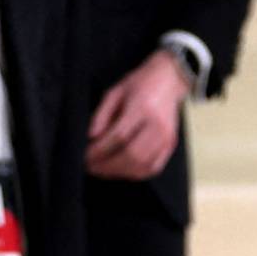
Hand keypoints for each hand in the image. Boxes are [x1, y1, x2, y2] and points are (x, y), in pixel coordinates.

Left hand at [85, 51, 189, 180]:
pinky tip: (122, 171)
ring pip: (142, 165)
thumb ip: (101, 115)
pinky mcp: (171, 146)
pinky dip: (136, 174)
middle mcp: (158, 126)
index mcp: (142, 108)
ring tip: (103, 171)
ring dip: (120, 172)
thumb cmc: (139, 84)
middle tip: (91, 167)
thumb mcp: (114, 92)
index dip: (100, 150)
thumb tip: (91, 138)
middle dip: (108, 165)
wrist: (168, 81)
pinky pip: (153, 168)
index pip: (119, 136)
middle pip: (131, 155)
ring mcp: (167, 138)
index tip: (85, 156)